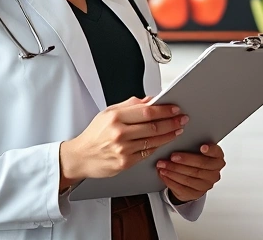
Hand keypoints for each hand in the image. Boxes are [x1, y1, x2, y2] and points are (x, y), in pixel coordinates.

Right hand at [59, 96, 187, 187]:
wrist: (80, 156)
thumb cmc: (94, 135)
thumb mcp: (108, 113)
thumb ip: (130, 105)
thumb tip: (149, 100)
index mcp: (115, 117)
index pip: (147, 111)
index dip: (164, 110)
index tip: (175, 108)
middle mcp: (119, 133)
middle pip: (154, 126)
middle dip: (172, 122)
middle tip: (182, 118)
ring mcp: (123, 149)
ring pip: (153, 141)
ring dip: (169, 135)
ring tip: (177, 129)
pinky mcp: (125, 163)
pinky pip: (147, 153)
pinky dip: (158, 146)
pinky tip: (164, 141)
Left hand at [156, 143, 224, 202]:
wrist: (192, 179)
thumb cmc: (193, 160)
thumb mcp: (196, 151)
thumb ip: (192, 145)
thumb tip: (179, 137)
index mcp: (217, 159)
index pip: (216, 153)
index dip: (210, 150)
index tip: (202, 147)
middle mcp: (214, 173)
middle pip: (200, 166)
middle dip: (184, 161)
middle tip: (172, 157)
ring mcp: (206, 185)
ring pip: (189, 177)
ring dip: (174, 171)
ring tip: (163, 165)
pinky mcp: (195, 194)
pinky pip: (182, 188)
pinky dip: (171, 180)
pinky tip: (164, 174)